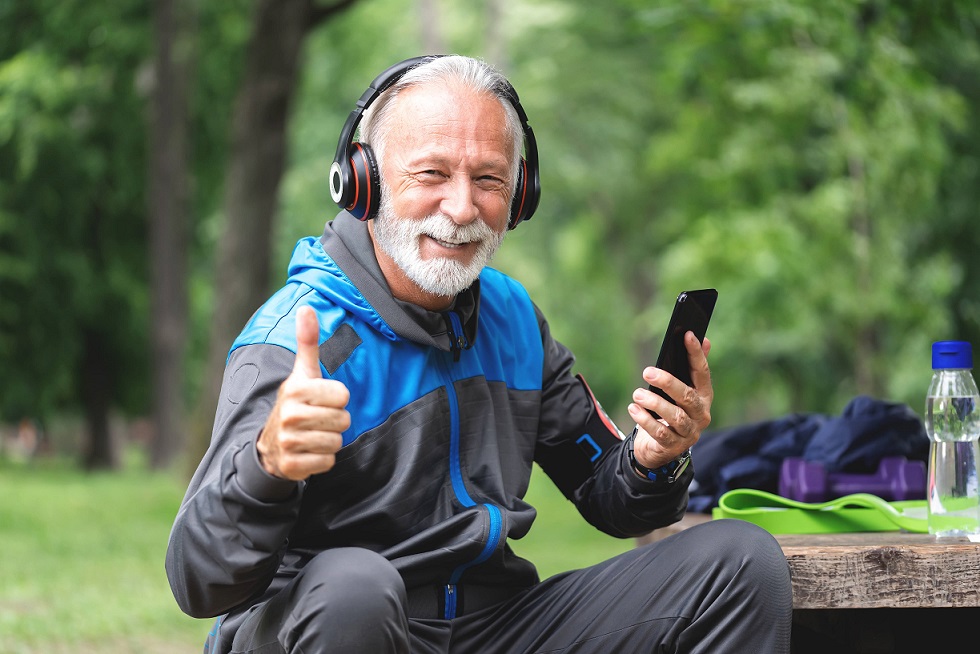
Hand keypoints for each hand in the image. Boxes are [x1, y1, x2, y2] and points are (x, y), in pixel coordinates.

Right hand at [256, 305, 350, 480]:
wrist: (269, 444)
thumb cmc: (296, 402)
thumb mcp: (302, 373)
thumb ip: (308, 342)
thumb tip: (305, 307)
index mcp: (295, 390)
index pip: (343, 395)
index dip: (338, 399)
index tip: (321, 400)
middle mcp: (289, 415)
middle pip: (343, 420)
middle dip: (336, 421)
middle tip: (318, 419)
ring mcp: (288, 442)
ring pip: (336, 442)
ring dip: (330, 441)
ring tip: (313, 435)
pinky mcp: (291, 466)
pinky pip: (327, 462)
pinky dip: (322, 459)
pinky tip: (308, 452)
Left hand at [627, 331, 712, 468]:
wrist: (662, 448)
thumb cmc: (671, 412)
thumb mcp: (681, 391)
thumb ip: (692, 368)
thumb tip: (705, 339)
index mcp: (704, 396)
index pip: (702, 372)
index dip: (696, 354)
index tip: (687, 335)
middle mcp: (701, 414)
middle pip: (687, 396)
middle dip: (667, 382)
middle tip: (647, 371)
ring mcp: (689, 432)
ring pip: (674, 416)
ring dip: (654, 402)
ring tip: (637, 394)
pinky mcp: (673, 446)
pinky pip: (660, 433)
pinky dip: (645, 420)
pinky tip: (634, 408)